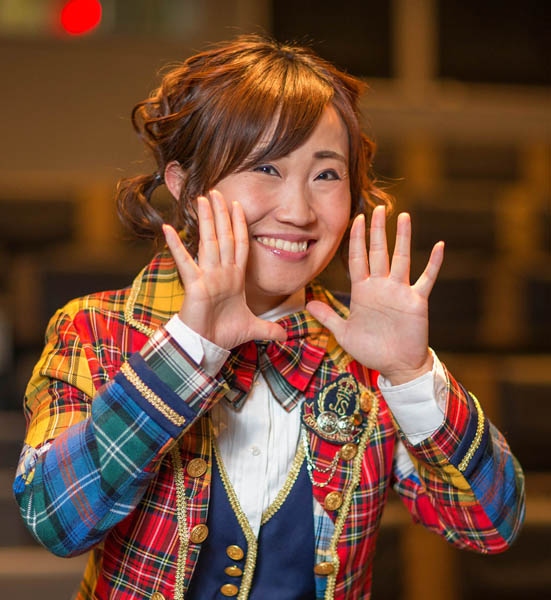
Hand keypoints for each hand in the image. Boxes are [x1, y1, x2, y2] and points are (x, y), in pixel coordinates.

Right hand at [163, 190, 285, 348]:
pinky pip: (185, 262)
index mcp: (234, 278)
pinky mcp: (194, 285)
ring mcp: (207, 277)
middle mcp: (221, 273)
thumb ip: (269, 329)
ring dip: (206, 221)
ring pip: (208, 243)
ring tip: (201, 200)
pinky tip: (170, 228)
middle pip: (223, 237)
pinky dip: (177, 246)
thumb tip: (285, 335)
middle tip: (217, 192)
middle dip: (222, 214)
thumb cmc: (224, 334)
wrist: (206, 346)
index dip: (240, 226)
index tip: (238, 206)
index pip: (239, 245)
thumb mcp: (253, 328)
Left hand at [307, 206, 443, 384]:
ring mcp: (400, 291)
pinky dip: (433, 263)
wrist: (396, 366)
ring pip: (401, 258)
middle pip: (378, 252)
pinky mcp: (416, 301)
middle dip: (377, 230)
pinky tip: (439, 246)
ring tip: (403, 216)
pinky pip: (426, 279)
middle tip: (378, 207)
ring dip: (402, 238)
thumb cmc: (371, 350)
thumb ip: (328, 317)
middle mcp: (381, 286)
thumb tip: (308, 304)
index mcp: (363, 291)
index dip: (356, 240)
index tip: (356, 219)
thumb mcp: (344, 333)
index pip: (357, 259)